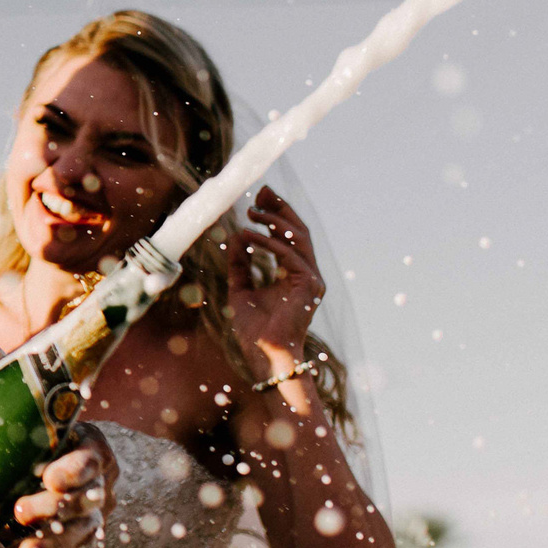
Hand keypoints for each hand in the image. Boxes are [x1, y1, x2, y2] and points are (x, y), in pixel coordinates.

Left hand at [6, 427, 117, 547]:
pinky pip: (67, 547)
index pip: (89, 460)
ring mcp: (97, 511)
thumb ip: (29, 434)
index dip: (72, 472)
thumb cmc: (48, 437)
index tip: (50, 480)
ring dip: (50, 543)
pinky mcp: (85, 532)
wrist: (65, 453)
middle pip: (85, 500)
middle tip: (20, 512)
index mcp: (93, 448)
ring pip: (81, 531)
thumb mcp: (44, 427)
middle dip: (52, 508)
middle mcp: (101, 482)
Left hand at [226, 185, 325, 377]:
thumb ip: (240, 266)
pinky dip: (267, 242)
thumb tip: (235, 237)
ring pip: (297, 239)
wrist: (265, 355)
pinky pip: (288, 255)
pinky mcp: (308, 285)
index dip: (277, 215)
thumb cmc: (255, 330)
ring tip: (251, 212)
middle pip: (298, 232)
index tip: (261, 198)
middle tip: (263, 192)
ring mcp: (311, 279)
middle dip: (280, 209)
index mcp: (294, 275)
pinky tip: (248, 235)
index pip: (289, 237)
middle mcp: (307, 274)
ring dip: (274, 222)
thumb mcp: (240, 290)